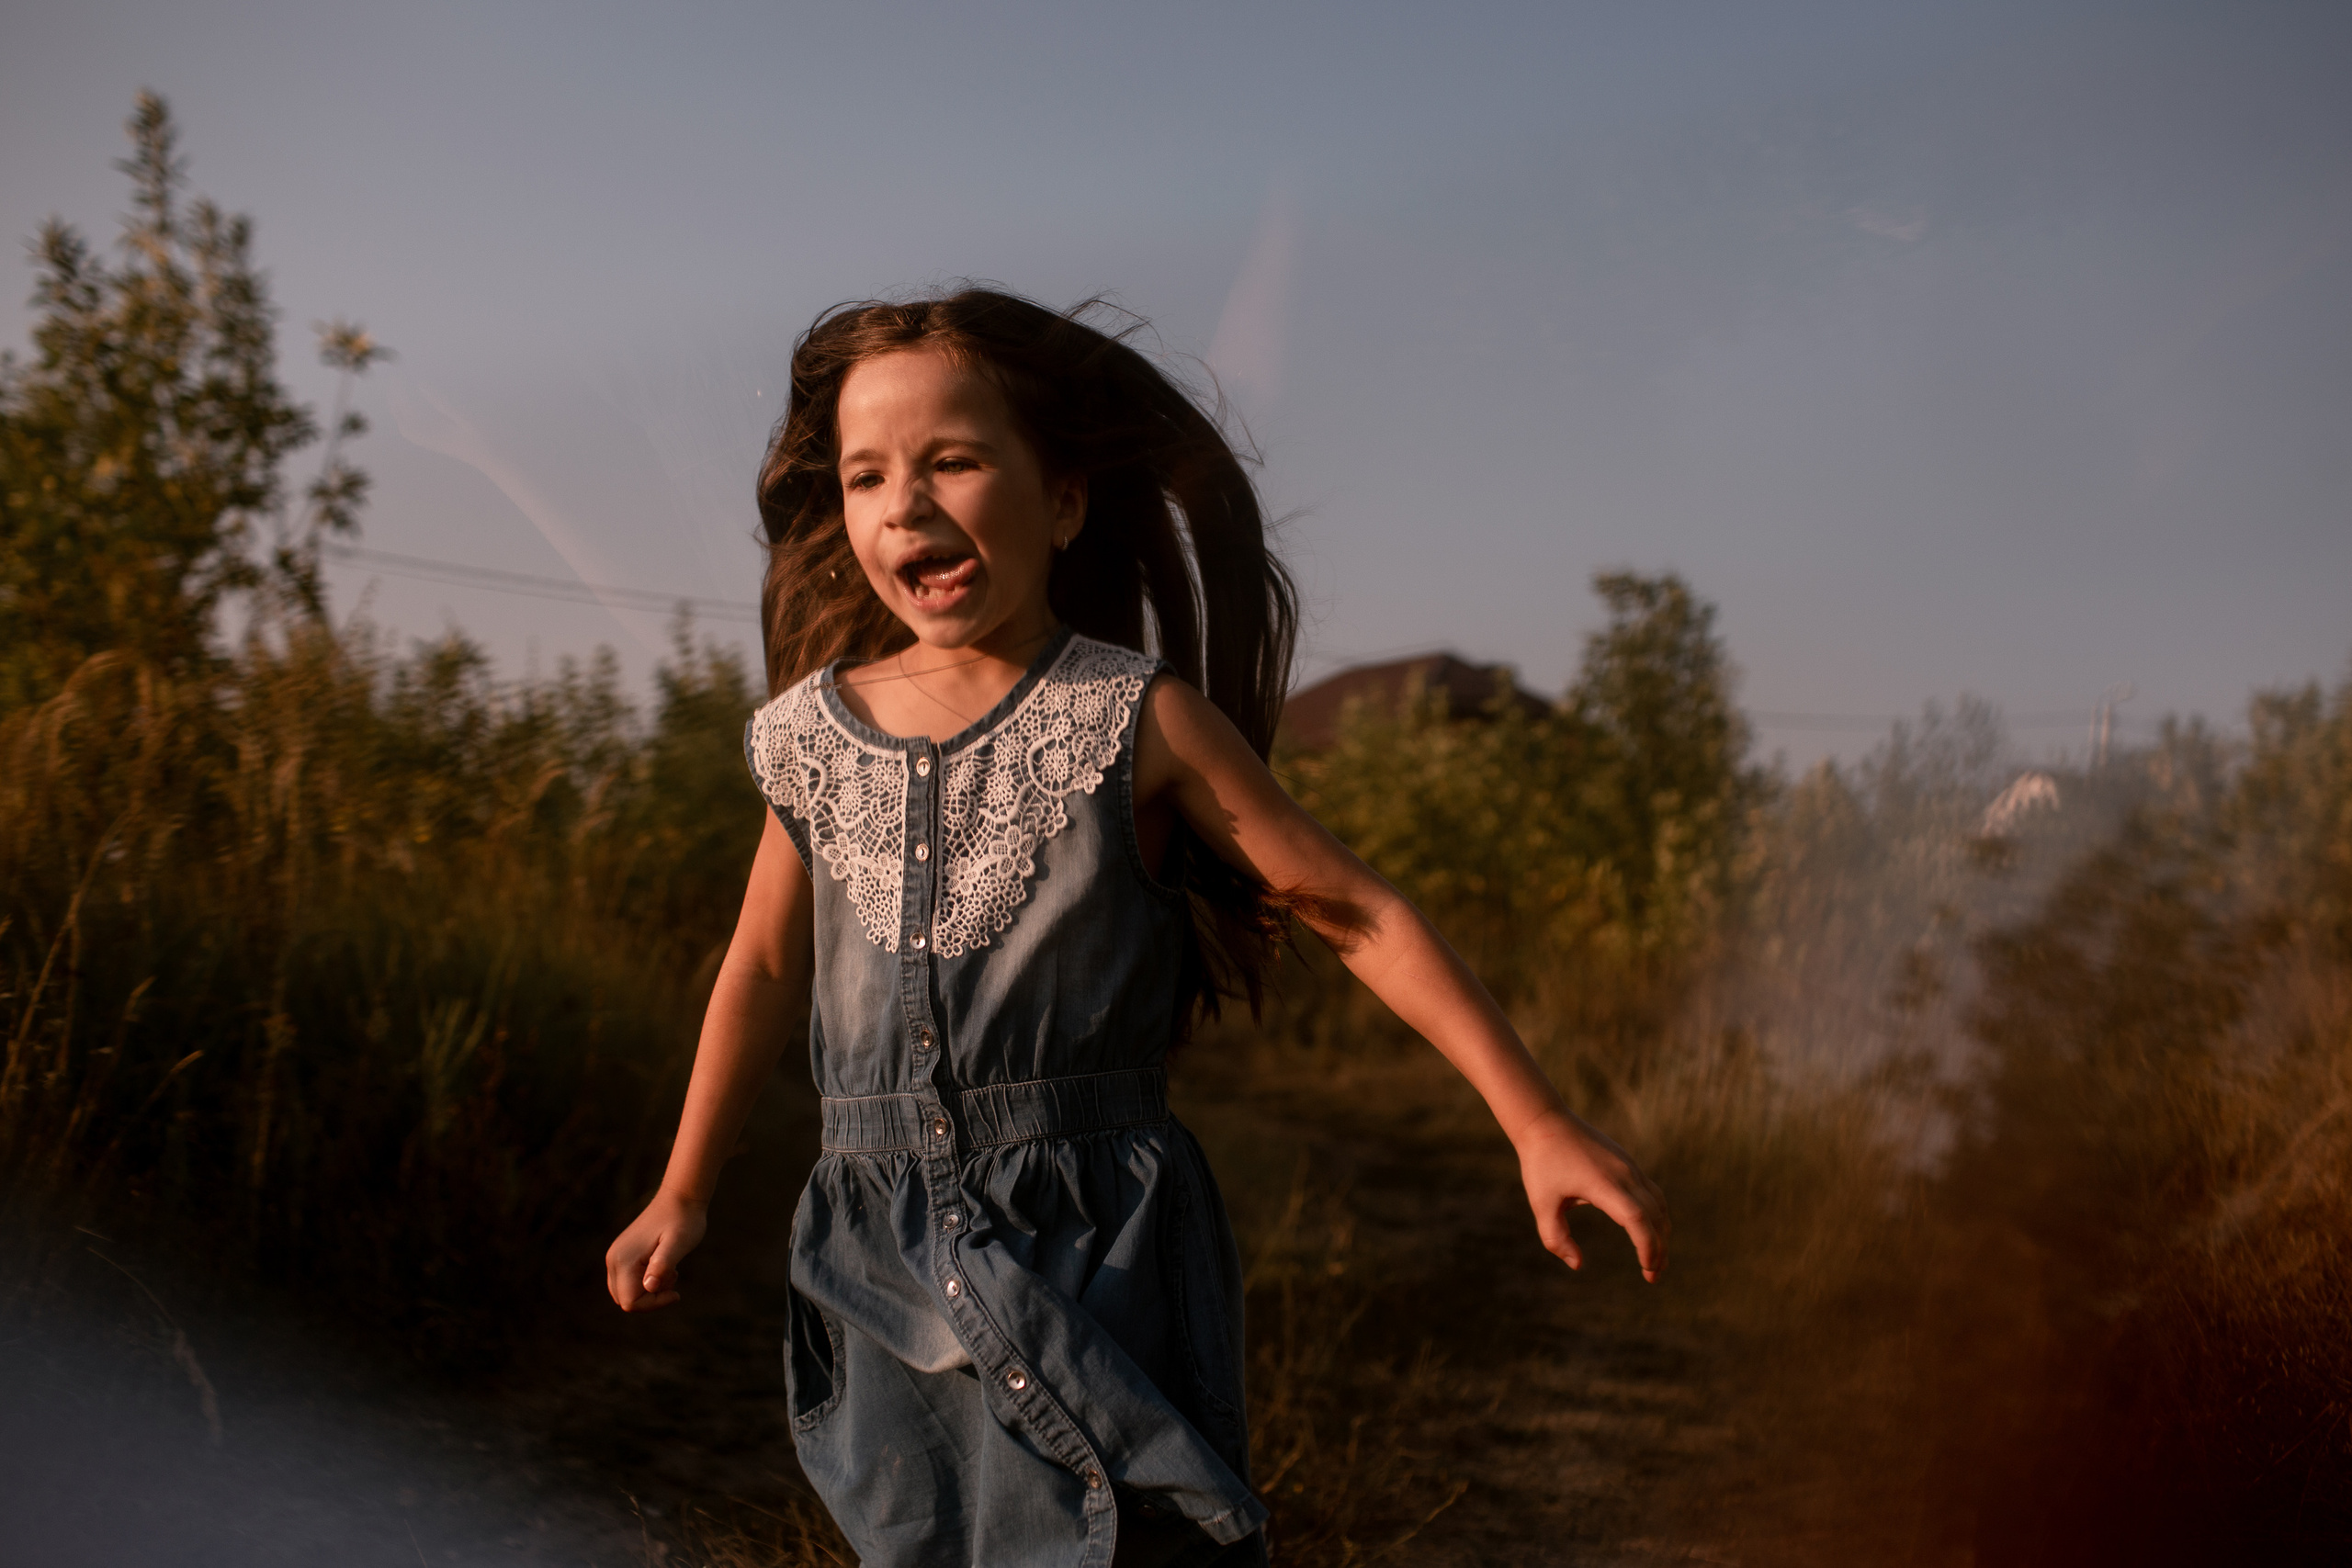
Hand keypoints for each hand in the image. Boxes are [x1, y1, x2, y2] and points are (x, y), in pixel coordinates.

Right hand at [604, 1189, 708, 1310]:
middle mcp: (613, 1259)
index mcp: (623, 1260)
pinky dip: (647, 1283)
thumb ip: (663, 1264)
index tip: (675, 1292)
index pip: (630, 1302)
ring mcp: (616, 1256)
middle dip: (651, 1299)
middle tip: (672, 1277)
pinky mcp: (623, 1255)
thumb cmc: (683, 1221)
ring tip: (669, 1270)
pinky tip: (664, 1267)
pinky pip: (629, 1282)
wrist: (680, 1198)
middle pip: (625, 1301)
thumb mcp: (678, 1244)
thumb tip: (649, 1287)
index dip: (653, 1304)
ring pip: (626, 1293)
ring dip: (649, 1291)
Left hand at [1514, 1110, 1669, 1281]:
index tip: (1647, 1270)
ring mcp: (1629, 1166)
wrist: (1545, 1120)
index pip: (1637, 1219)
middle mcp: (1623, 1174)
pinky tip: (1650, 1230)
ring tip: (1656, 1259)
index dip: (1647, 1246)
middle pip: (1654, 1216)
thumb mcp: (1541, 1203)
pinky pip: (1651, 1191)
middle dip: (1658, 1248)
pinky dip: (1656, 1214)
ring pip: (1658, 1203)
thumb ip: (1556, 1238)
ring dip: (1661, 1232)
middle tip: (1652, 1277)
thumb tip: (1577, 1265)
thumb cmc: (1541, 1163)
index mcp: (1603, 1184)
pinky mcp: (1627, 1162)